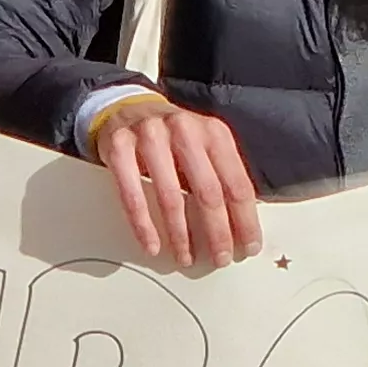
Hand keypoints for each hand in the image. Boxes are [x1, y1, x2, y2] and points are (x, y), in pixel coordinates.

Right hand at [93, 94, 260, 266]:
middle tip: (219, 258)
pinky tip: (153, 245)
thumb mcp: (204, 146)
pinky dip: (143, 226)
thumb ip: (222, 175)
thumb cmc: (172, 137)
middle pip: (208, 192)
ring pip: (171, 197)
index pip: (237, 183)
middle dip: (217, 232)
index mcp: (214, 133)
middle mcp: (185, 130)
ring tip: (185, 257)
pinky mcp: (119, 147)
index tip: (248, 246)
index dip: (245, 220)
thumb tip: (242, 224)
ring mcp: (150, 137)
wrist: (126, 108)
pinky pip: (133, 195)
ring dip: (180, 235)